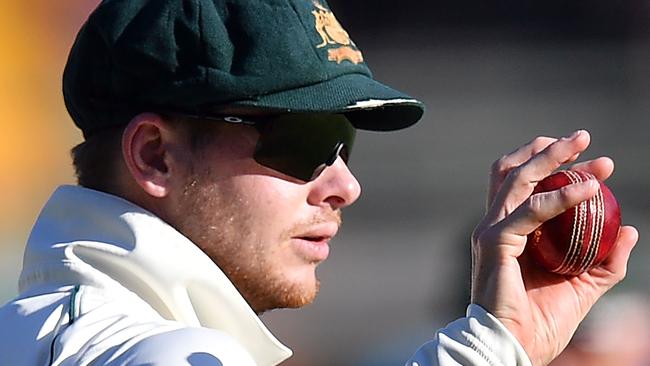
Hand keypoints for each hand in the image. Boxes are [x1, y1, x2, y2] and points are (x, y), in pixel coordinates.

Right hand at [470, 130, 638, 365]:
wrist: (514, 346)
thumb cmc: (541, 321)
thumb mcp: (585, 286)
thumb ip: (606, 259)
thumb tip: (631, 231)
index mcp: (511, 231)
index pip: (527, 185)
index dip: (557, 165)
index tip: (596, 162)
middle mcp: (497, 224)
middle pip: (517, 171)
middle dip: (551, 150)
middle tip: (585, 137)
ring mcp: (492, 230)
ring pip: (517, 178)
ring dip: (551, 158)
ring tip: (582, 146)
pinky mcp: (493, 241)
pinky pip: (530, 211)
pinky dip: (560, 197)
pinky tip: (587, 191)